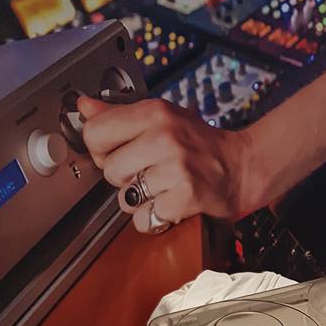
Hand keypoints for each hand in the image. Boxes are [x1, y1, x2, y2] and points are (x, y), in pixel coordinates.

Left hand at [78, 96, 258, 232]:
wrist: (241, 167)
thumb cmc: (200, 144)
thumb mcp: (163, 117)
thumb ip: (120, 114)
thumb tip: (84, 106)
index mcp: (155, 113)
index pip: (95, 133)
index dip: (100, 149)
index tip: (117, 152)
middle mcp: (164, 137)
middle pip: (109, 170)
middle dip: (124, 177)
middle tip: (149, 171)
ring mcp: (176, 168)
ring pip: (125, 198)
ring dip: (140, 200)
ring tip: (161, 188)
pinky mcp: (185, 197)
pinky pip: (144, 219)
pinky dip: (154, 218)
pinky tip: (170, 204)